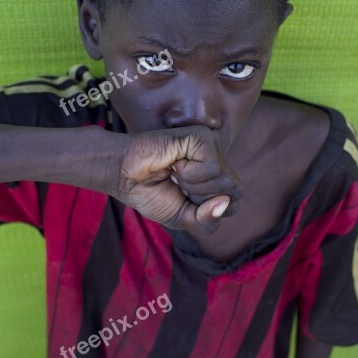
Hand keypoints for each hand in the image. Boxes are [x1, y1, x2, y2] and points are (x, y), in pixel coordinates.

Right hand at [111, 125, 241, 233]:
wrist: (122, 175)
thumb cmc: (149, 192)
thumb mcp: (183, 218)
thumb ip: (207, 220)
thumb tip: (224, 203)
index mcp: (216, 179)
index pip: (234, 204)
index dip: (207, 211)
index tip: (183, 198)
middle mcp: (218, 161)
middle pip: (235, 193)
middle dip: (203, 199)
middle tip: (178, 185)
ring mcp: (211, 147)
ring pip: (226, 180)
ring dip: (194, 186)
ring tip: (174, 173)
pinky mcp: (202, 137)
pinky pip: (213, 167)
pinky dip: (190, 173)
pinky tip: (174, 163)